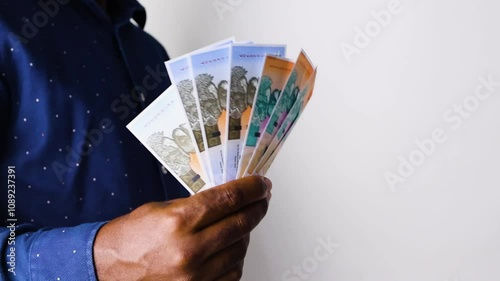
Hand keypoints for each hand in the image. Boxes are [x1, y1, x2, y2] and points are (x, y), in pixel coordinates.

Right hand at [94, 176, 271, 280]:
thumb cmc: (129, 239)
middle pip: (241, 223)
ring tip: (244, 222)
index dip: (251, 188)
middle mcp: (189, 249)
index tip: (261, 184)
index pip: (229, 198)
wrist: (106, 271)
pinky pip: (232, 273)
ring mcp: (195, 276)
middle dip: (257, 207)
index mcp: (178, 220)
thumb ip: (195, 205)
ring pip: (241, 249)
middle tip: (262, 199)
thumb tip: (228, 198)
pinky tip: (231, 247)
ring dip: (247, 233)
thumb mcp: (160, 210)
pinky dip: (236, 258)